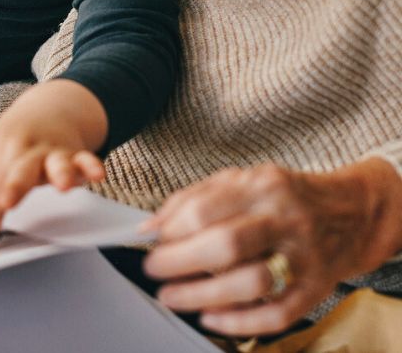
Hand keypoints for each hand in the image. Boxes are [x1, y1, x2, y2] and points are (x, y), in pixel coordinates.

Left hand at [0, 80, 107, 250]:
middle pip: (18, 170)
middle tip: (5, 202)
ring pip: (56, 162)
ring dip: (59, 173)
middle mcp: (26, 151)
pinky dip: (92, 165)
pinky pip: (86, 159)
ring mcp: (52, 152)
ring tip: (63, 187)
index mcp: (0, 153)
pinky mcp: (76, 154)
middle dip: (13, 187)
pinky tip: (98, 175)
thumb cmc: (14, 141)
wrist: (46, 109)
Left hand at [142, 158, 401, 335]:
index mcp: (262, 186)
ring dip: (204, 296)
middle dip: (179, 263)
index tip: (148, 243)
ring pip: (252, 283)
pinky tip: (211, 318)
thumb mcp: (242, 180)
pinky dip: (239, 322)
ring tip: (175, 297)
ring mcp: (304, 256)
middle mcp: (285, 220)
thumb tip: (150, 228)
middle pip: (226, 245)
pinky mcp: (317, 287)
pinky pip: (278, 314)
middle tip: (155, 271)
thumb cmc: (286, 198)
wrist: (353, 213)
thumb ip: (193, 198)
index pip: (203, 210)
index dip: (168, 231)